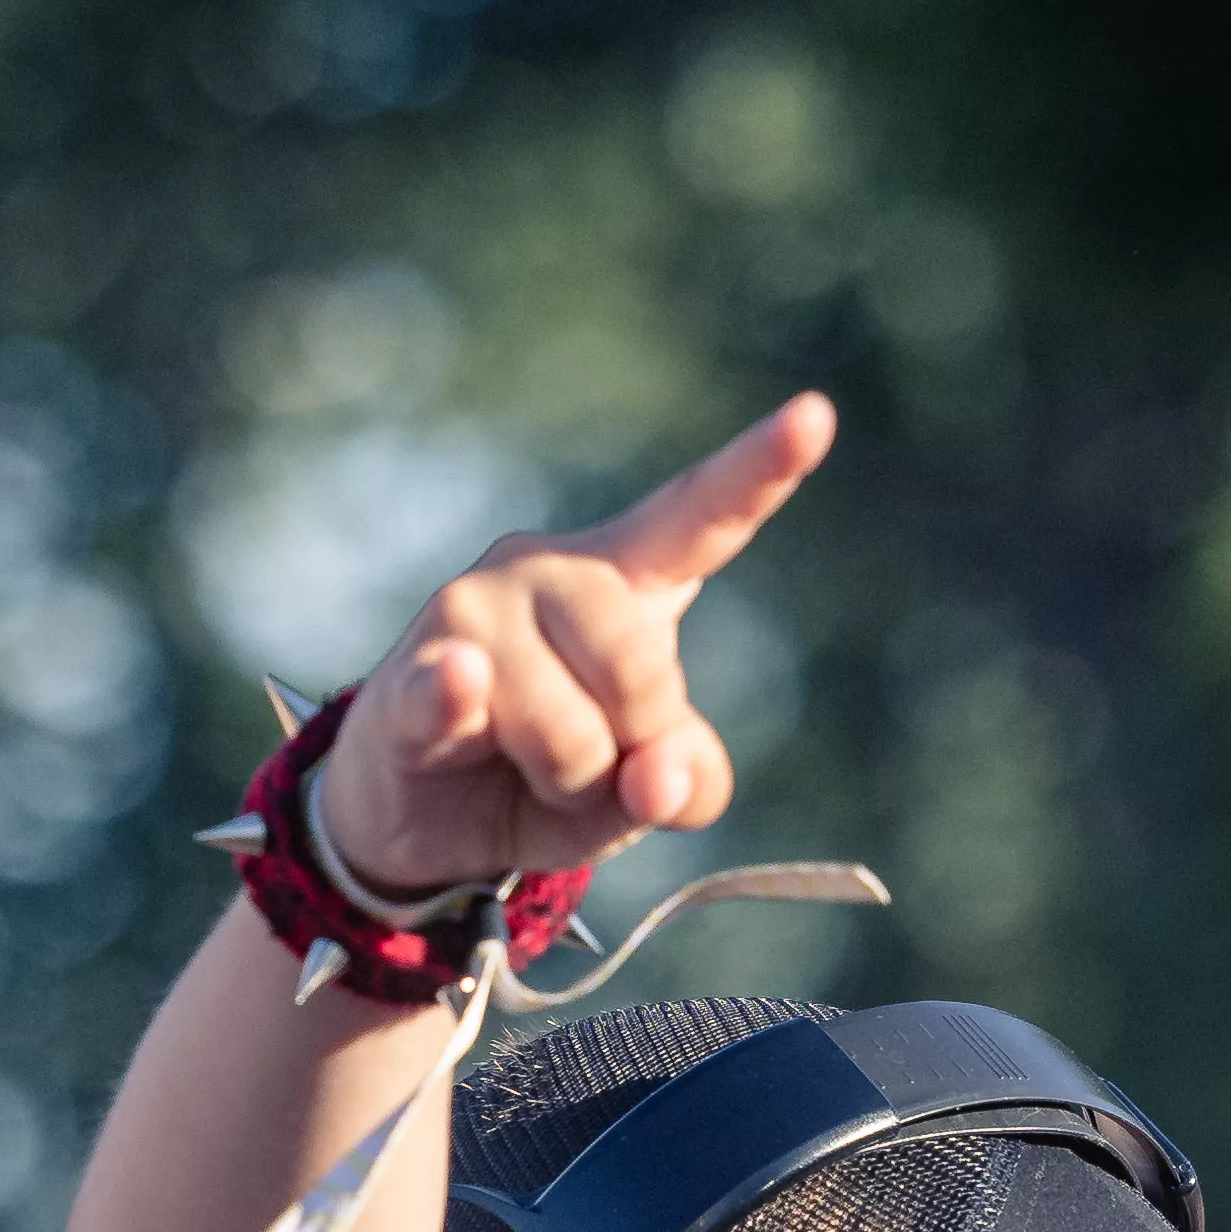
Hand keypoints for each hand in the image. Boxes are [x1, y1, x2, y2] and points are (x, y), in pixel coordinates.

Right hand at [309, 395, 834, 893]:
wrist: (421, 816)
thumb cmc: (546, 777)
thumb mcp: (641, 789)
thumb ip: (685, 782)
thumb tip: (657, 778)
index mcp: (626, 581)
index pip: (700, 519)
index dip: (759, 472)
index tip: (816, 415)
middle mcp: (551, 569)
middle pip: (642, 670)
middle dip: (630, 753)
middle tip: (581, 765)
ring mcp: (475, 609)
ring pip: (570, 733)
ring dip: (562, 785)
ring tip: (519, 766)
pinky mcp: (414, 671)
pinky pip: (455, 691)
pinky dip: (460, 697)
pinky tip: (461, 678)